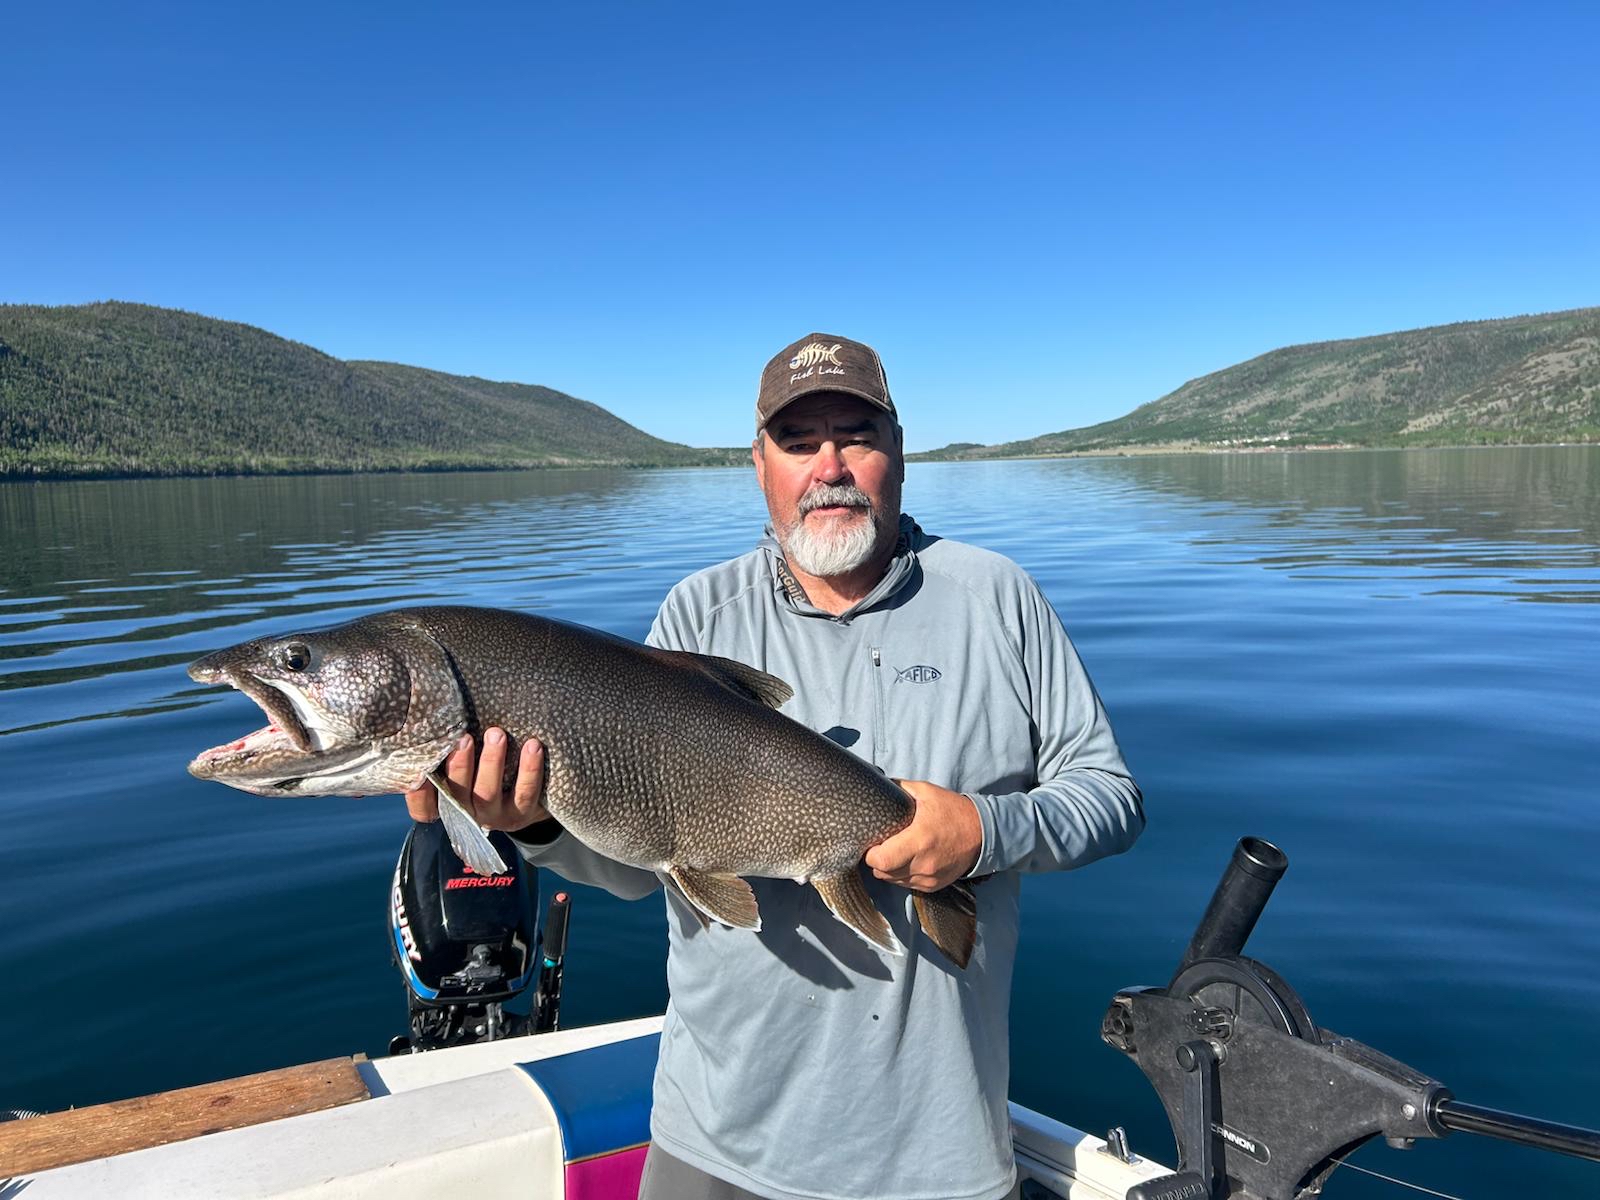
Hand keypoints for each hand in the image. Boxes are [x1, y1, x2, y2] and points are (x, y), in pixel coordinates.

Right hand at [403, 728, 551, 833]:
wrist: (529, 797)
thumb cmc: (486, 771)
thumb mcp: (465, 767)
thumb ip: (447, 752)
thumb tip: (431, 716)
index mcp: (448, 802)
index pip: (424, 808)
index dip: (418, 794)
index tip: (418, 771)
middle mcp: (468, 812)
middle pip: (456, 793)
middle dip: (459, 764)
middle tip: (464, 738)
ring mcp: (495, 815)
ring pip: (488, 792)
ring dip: (492, 762)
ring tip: (497, 734)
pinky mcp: (522, 812)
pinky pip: (525, 792)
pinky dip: (529, 769)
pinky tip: (533, 746)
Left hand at [864, 780, 981, 892]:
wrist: (983, 833)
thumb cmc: (953, 810)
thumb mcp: (926, 791)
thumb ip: (900, 787)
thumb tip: (878, 784)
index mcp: (919, 840)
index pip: (881, 860)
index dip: (870, 853)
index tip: (872, 843)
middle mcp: (923, 863)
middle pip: (883, 873)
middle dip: (876, 861)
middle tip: (879, 847)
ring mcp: (929, 878)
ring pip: (893, 881)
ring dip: (888, 870)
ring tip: (893, 853)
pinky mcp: (934, 886)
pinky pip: (907, 885)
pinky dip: (902, 875)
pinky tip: (906, 861)